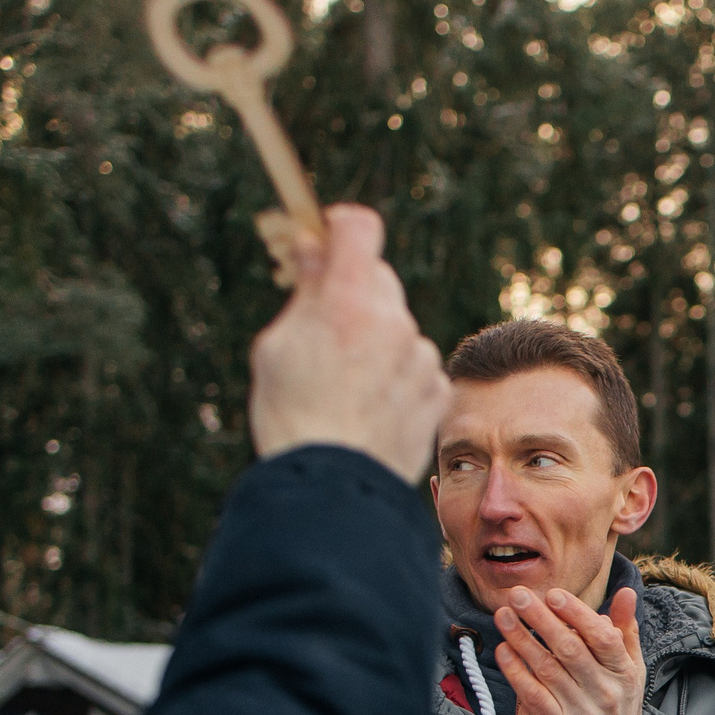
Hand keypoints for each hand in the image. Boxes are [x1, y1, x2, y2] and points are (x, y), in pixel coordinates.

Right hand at [247, 204, 449, 481]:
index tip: (328, 238)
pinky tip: (370, 405)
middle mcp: (393, 323)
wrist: (333, 486)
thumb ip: (306, 290)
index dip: (343, 228)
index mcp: (348, 302)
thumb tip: (314, 245)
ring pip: (398, 326)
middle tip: (326, 321)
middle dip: (355, 291)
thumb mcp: (278, 345)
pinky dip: (397, 376)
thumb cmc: (292, 416)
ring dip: (378, 339)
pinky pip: (415, 366)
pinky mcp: (437, 392)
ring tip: (345, 384)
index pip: (361, 228)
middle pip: (380, 278)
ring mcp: (420, 358)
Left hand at [492, 585, 648, 714]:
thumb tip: (625, 592)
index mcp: (624, 673)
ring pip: (547, 669)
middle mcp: (604, 692)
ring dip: (522, 640)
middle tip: (518, 595)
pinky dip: (517, 673)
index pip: (602, 638)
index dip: (577, 614)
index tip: (553, 594)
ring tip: (502, 616)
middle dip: (541, 619)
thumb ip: (626, 631)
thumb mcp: (632, 672)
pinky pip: (534, 696)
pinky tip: (503, 652)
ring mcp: (581, 712)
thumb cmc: (620, 711)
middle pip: (570, 649)